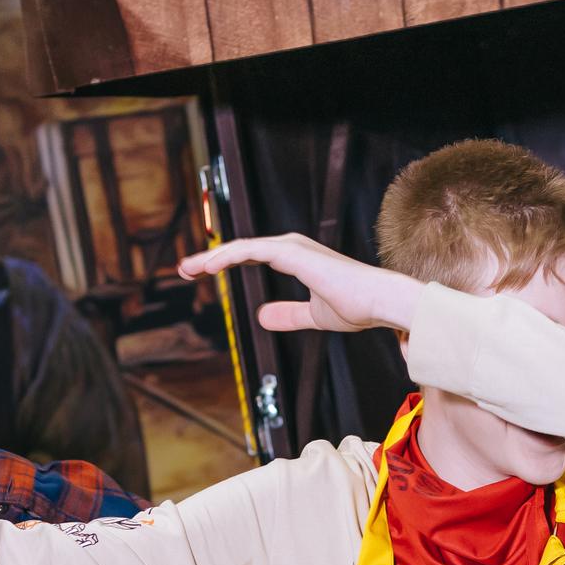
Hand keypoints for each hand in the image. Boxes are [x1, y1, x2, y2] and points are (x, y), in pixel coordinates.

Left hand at [178, 234, 422, 334]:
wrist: (380, 303)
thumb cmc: (357, 307)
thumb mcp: (313, 316)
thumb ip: (288, 314)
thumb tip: (262, 318)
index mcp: (296, 258)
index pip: (251, 255)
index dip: (225, 263)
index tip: (201, 273)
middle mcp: (291, 247)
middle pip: (241, 248)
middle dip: (210, 258)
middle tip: (184, 269)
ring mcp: (291, 247)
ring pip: (241, 247)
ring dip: (212, 257)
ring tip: (188, 268)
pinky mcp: (292, 252)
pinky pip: (251, 250)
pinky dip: (228, 256)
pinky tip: (210, 266)